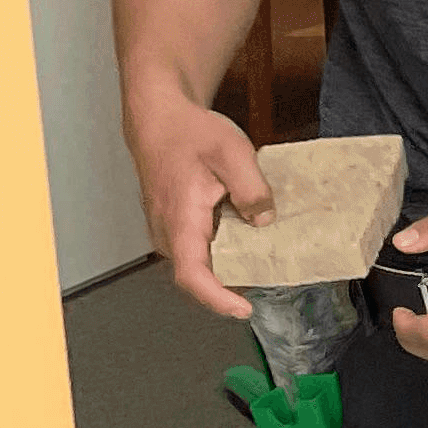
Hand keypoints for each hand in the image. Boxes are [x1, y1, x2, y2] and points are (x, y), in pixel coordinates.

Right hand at [128, 90, 269, 321]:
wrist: (160, 118)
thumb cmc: (189, 133)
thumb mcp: (232, 152)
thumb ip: (252, 189)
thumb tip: (264, 221)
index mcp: (180, 219)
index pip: (192, 275)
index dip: (217, 298)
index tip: (243, 309)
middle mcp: (168, 231)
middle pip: (197, 276)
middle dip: (229, 287)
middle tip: (267, 280)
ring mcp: (167, 230)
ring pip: (197, 264)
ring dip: (226, 269)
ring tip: (262, 262)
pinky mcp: (172, 225)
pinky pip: (196, 250)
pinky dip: (220, 252)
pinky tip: (245, 240)